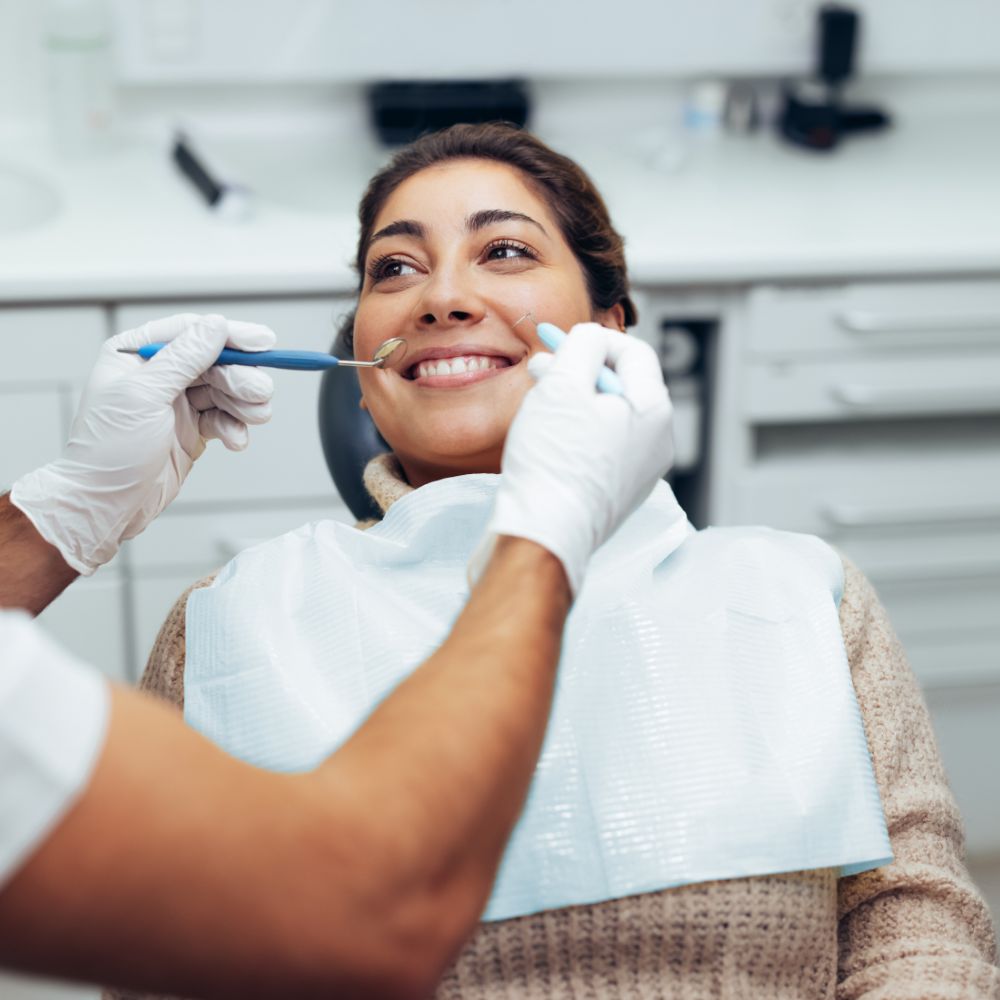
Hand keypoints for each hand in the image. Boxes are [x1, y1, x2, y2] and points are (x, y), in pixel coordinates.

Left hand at [11, 313, 274, 574]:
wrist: (106, 505)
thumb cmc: (108, 450)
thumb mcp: (144, 396)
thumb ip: (183, 358)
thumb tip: (216, 326)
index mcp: (135, 355)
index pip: (190, 332)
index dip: (229, 335)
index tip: (263, 342)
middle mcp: (158, 376)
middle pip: (214, 362)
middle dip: (240, 377)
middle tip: (261, 392)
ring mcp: (176, 404)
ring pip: (224, 391)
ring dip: (243, 403)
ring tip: (256, 417)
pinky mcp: (191, 431)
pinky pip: (223, 419)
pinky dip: (235, 428)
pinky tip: (237, 441)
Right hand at [473, 323, 673, 596]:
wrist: (544, 534)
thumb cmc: (554, 462)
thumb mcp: (564, 384)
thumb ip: (583, 346)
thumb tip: (592, 338)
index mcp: (654, 411)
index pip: (634, 351)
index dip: (594, 339)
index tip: (558, 342)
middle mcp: (657, 441)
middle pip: (622, 385)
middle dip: (581, 371)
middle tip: (543, 368)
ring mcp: (640, 471)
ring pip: (609, 416)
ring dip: (576, 401)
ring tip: (539, 402)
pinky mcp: (618, 492)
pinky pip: (602, 447)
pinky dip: (577, 433)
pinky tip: (548, 439)